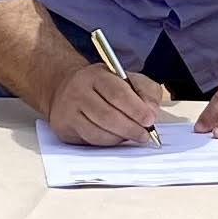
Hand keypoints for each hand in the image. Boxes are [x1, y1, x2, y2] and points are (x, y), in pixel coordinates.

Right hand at [46, 58, 168, 145]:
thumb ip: (145, 90)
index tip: (150, 119)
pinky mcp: (65, 128)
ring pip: (98, 132)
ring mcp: (69, 111)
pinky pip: (90, 141)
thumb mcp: (126, 78)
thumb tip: (152, 111)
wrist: (65, 87)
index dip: (136, 109)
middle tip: (145, 135)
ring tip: (132, 135)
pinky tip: (116, 137)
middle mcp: (79, 92)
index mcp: (96, 76)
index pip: (117, 93)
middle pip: (108, 116)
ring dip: (120, 138)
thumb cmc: (100, 86)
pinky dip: (108, 142)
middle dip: (131, 128)